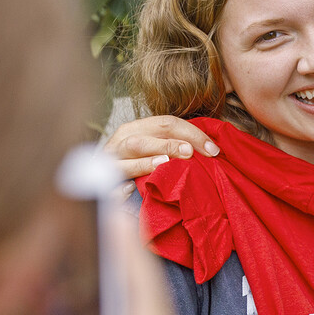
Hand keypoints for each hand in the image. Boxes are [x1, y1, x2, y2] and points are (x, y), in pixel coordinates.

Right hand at [26, 210, 196, 314]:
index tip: (121, 217)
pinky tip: (119, 283)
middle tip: (118, 206)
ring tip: (119, 231)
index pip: (143, 295)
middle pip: (145, 288)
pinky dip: (130, 292)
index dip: (131, 255)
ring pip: (144, 301)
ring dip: (132, 266)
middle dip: (131, 248)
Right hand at [103, 115, 218, 180]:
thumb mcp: (153, 145)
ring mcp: (109, 166)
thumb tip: (211, 149)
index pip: (165, 123)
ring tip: (164, 164)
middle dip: (168, 145)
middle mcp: (119, 144)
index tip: (212, 149)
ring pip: (124, 162)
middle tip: (190, 153)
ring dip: (144, 163)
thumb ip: (175, 143)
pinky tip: (130, 190)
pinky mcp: (102, 187)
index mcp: (134, 129)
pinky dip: (119, 190)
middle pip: (142, 140)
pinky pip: (109, 190)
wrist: (101, 178)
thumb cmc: (136, 161)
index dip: (191, 134)